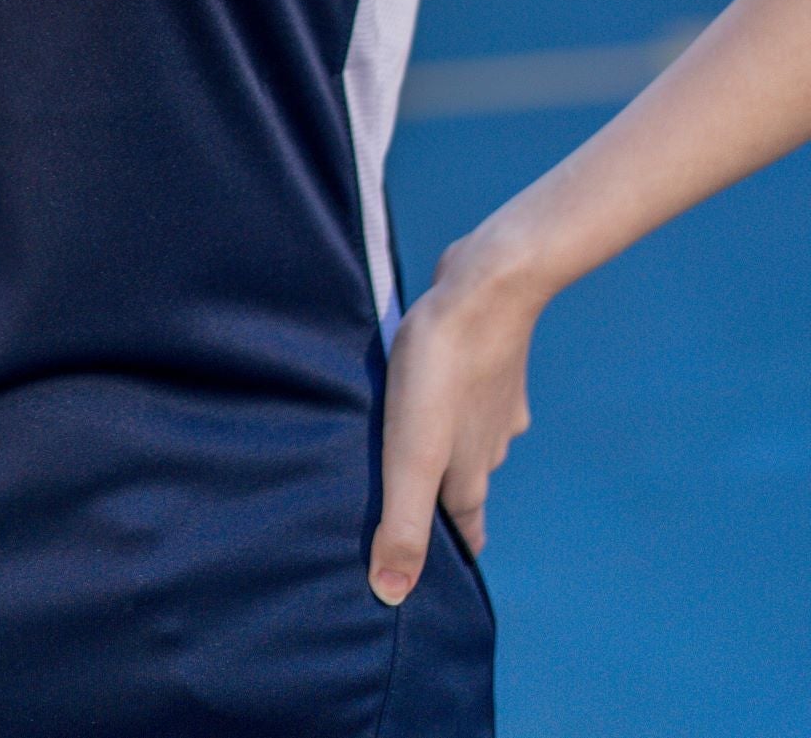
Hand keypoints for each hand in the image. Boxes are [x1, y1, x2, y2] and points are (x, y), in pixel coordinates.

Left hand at [367, 230, 541, 605]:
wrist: (486, 288)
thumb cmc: (440, 370)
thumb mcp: (411, 453)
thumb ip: (403, 522)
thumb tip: (393, 595)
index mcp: (469, 478)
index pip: (461, 536)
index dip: (438, 557)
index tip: (414, 569)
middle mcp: (488, 448)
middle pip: (460, 491)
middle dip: (430, 504)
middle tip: (390, 506)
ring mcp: (494, 405)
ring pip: (464, 443)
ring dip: (436, 451)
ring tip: (396, 449)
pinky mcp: (488, 365)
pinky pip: (463, 398)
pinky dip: (444, 405)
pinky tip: (422, 390)